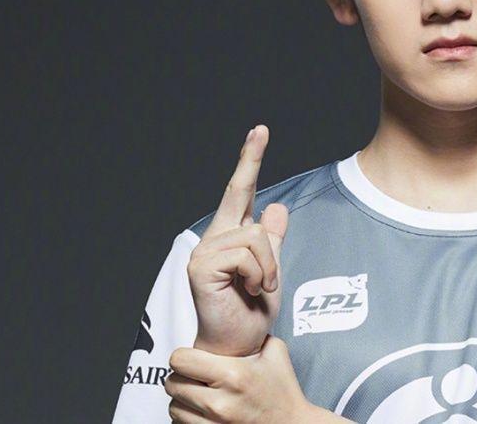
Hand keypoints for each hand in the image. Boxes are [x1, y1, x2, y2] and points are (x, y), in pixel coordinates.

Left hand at [166, 336, 351, 422]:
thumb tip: (235, 323)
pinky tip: (203, 410)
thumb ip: (252, 335)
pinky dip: (187, 416)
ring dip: (184, 399)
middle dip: (183, 377)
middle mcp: (220, 402)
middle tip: (197, 376)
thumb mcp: (275, 352)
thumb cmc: (283, 391)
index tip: (193, 358)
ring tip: (202, 393)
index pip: (180, 361)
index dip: (184, 356)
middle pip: (172, 384)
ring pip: (173, 407)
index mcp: (234, 375)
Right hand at [188, 124, 288, 356]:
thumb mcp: (272, 271)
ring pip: (255, 235)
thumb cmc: (252, 313)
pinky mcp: (201, 265)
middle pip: (242, 194)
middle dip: (250, 159)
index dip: (249, 160)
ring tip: (261, 288)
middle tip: (261, 130)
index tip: (259, 130)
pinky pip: (248, 255)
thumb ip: (272, 242)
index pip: (242, 191)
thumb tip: (275, 207)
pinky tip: (251, 292)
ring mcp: (205, 250)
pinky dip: (260, 275)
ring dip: (270, 267)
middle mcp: (215, 237)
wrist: (239, 346)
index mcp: (232, 236)